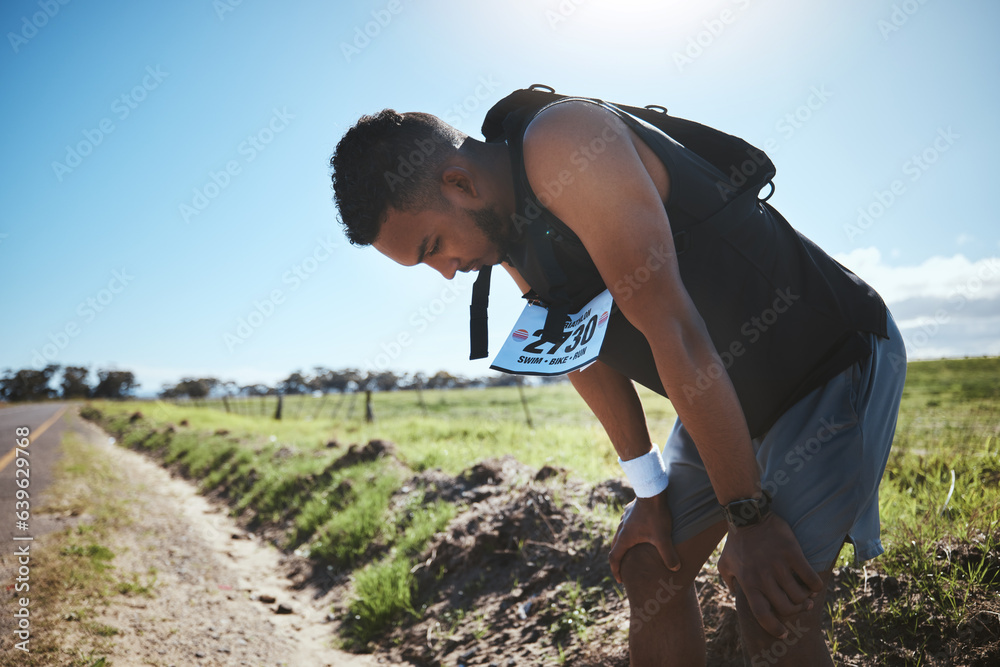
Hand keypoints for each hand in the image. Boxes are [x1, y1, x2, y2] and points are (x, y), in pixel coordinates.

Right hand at [608, 490, 679, 582]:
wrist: (652, 490)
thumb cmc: (656, 515)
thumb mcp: (663, 537)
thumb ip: (668, 555)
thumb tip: (675, 569)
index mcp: (625, 538)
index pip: (614, 558)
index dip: (616, 571)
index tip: (620, 580)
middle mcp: (622, 528)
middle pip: (616, 546)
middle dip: (619, 559)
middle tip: (625, 568)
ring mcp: (625, 518)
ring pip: (621, 534)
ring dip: (624, 544)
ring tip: (633, 550)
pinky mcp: (631, 510)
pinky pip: (628, 524)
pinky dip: (630, 532)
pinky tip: (641, 530)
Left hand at [717, 513, 823, 637]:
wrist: (748, 515)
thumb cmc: (736, 541)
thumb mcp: (725, 563)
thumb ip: (729, 581)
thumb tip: (736, 594)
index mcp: (748, 583)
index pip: (762, 614)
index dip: (774, 628)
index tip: (783, 633)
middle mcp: (763, 577)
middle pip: (785, 607)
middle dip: (795, 611)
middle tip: (800, 607)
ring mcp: (778, 565)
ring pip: (798, 595)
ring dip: (805, 599)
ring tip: (807, 596)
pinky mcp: (791, 553)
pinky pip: (809, 576)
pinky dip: (815, 585)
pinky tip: (815, 585)